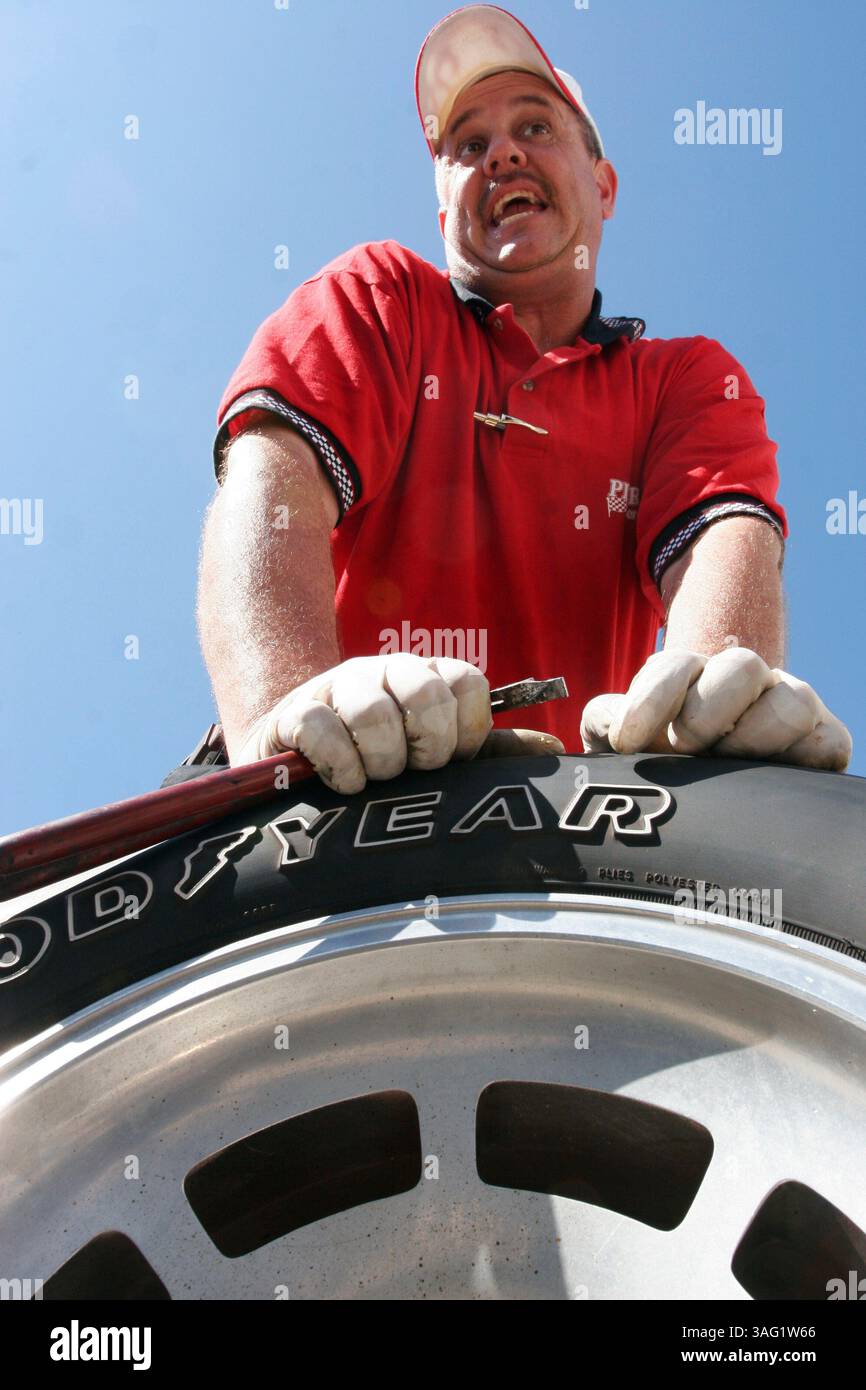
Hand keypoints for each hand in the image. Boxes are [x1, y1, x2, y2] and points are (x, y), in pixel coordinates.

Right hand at [234, 654, 563, 791]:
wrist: (305, 769)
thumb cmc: (385, 764)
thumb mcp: (441, 761)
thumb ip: (494, 754)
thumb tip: (554, 748)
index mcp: (430, 677)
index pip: (468, 684)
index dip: (466, 731)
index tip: (451, 760)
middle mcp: (388, 671)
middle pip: (426, 694)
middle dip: (425, 748)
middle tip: (412, 772)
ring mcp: (340, 686)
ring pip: (374, 714)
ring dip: (381, 764)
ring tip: (375, 782)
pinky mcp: (296, 712)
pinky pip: (323, 729)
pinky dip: (341, 767)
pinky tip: (344, 784)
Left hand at [580, 647, 851, 770]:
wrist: (704, 809)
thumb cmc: (656, 767)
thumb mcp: (618, 745)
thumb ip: (605, 723)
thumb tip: (598, 730)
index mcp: (690, 676)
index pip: (676, 664)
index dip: (651, 698)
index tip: (628, 741)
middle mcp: (741, 683)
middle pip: (742, 665)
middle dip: (707, 712)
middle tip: (686, 751)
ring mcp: (786, 708)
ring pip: (793, 699)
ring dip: (756, 737)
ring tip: (728, 771)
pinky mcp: (822, 743)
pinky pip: (827, 741)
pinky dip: (803, 761)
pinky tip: (770, 783)